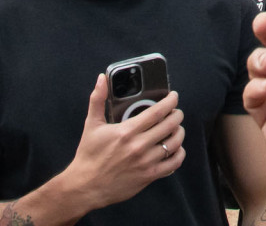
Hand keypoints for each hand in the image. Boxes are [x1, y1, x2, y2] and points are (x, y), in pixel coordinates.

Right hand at [56, 73, 183, 210]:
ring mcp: (146, 162)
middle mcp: (138, 146)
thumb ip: (97, 99)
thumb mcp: (91, 124)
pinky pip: (173, 164)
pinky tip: (175, 149)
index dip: (170, 102)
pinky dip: (179, 154)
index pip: (157, 112)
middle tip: (176, 112)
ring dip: (179, 133)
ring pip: (174, 143)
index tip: (173, 97)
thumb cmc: (88, 155)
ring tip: (176, 128)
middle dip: (177, 115)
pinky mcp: (149, 176)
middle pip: (170, 125)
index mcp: (127, 131)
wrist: (85, 186)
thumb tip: (101, 78)